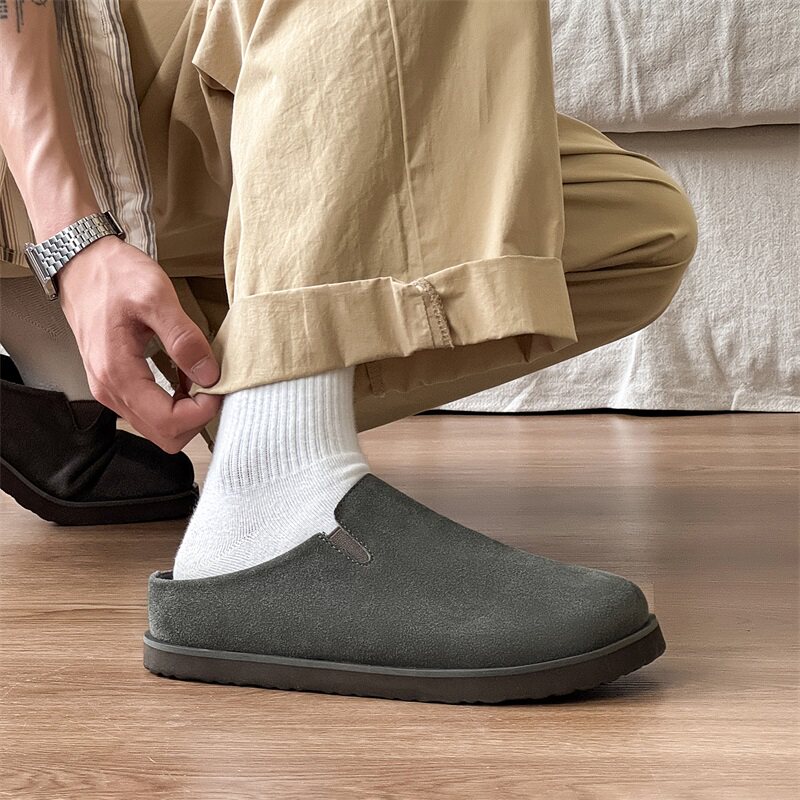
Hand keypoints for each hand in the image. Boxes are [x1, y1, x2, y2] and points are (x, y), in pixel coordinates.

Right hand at [59, 236, 221, 452]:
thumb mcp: (156, 297)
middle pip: (165, 435)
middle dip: (196, 417)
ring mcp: (110, 389)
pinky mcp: (116, 383)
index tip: (218, 387)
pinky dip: (174, 403)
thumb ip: (184, 338)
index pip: (168, 422)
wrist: (82, 263)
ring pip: (158, 428)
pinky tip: (185, 378)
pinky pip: (150, 411)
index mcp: (118, 373)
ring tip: (201, 378)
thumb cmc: (114, 275)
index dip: (202, 412)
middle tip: (213, 385)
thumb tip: (208, 374)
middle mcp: (110, 390)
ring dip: (186, 412)